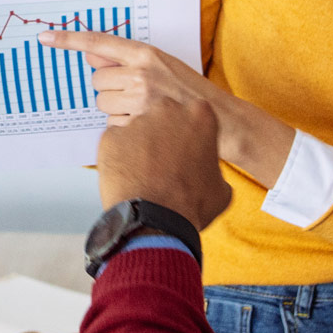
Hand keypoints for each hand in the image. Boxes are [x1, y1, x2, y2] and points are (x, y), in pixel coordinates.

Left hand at [37, 30, 226, 125]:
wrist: (226, 123)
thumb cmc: (194, 96)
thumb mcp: (164, 67)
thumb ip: (128, 61)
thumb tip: (92, 55)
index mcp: (147, 54)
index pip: (99, 43)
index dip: (69, 40)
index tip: (45, 38)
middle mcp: (141, 73)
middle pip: (98, 80)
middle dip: (111, 90)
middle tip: (137, 97)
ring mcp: (140, 99)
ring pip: (103, 105)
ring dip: (117, 111)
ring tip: (145, 114)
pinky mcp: (140, 125)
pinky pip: (114, 127)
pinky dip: (125, 130)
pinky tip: (148, 131)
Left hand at [94, 90, 232, 230]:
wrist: (156, 222)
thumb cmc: (190, 205)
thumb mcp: (221, 187)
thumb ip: (213, 168)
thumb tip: (207, 172)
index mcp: (199, 115)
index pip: (194, 115)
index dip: (189, 135)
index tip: (186, 149)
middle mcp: (167, 110)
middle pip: (163, 115)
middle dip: (163, 133)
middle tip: (163, 161)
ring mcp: (137, 122)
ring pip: (137, 128)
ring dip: (140, 145)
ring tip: (143, 173)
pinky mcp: (111, 137)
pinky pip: (115, 142)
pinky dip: (118, 155)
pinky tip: (127, 176)